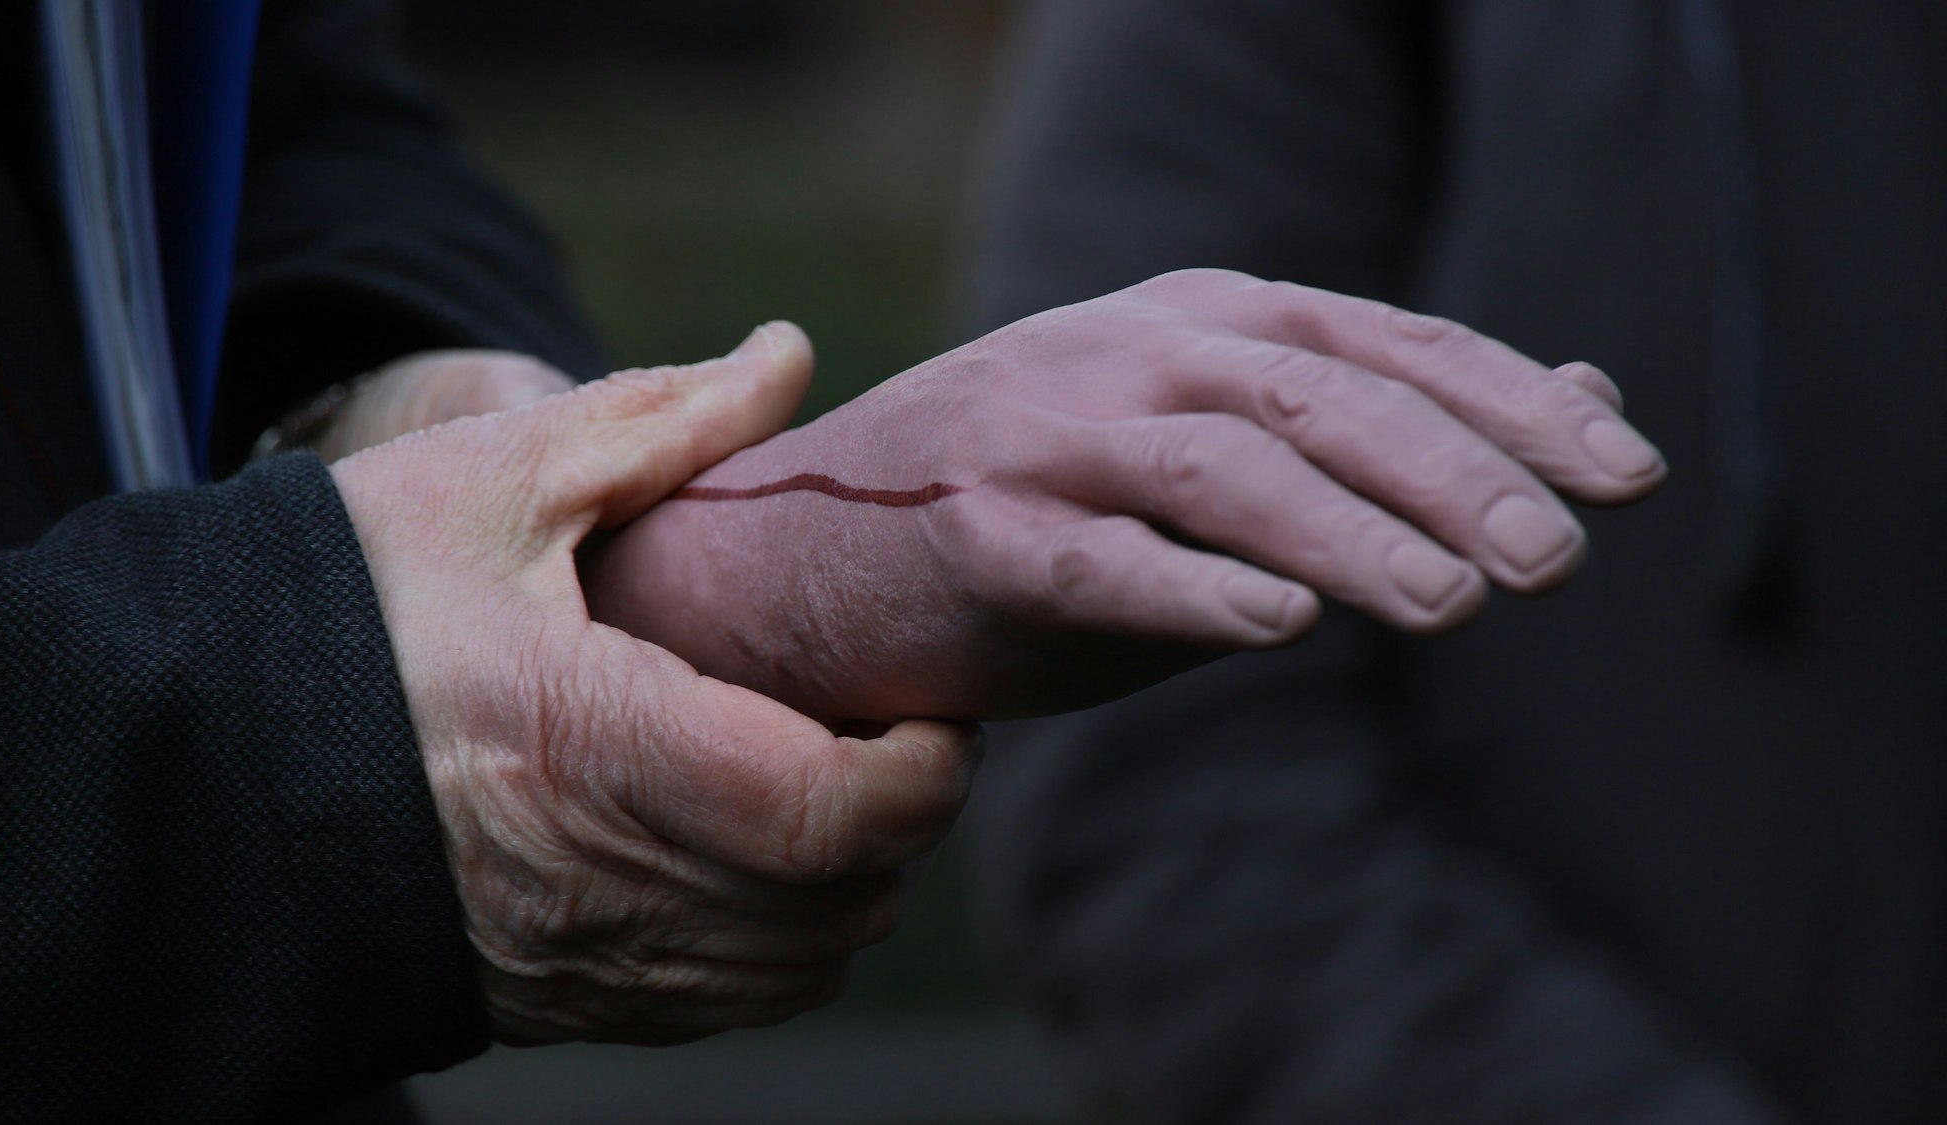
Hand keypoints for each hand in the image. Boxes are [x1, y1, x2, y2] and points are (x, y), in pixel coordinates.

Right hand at [332, 327, 981, 1044]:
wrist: (200, 750)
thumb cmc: (347, 601)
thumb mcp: (496, 478)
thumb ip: (662, 420)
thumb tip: (786, 355)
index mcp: (591, 743)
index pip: (830, 813)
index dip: (924, 770)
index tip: (931, 707)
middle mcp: (593, 882)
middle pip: (839, 900)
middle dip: (902, 817)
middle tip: (885, 725)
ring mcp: (574, 960)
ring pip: (797, 969)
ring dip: (848, 882)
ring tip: (820, 779)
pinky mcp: (552, 1000)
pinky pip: (724, 1006)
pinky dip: (780, 941)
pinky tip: (750, 853)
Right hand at [583, 271, 1667, 721]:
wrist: (815, 552)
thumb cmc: (1044, 512)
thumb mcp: (1219, 458)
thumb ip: (1385, 437)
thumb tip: (1586, 405)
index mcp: (1194, 322)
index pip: (1378, 344)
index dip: (1507, 403)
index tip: (1625, 475)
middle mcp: (1123, 356)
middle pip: (1315, 396)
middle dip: (1451, 472)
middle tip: (1559, 558)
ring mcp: (1041, 436)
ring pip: (1219, 466)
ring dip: (1347, 530)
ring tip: (1458, 604)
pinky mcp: (973, 533)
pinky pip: (1093, 557)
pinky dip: (1185, 585)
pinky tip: (1280, 624)